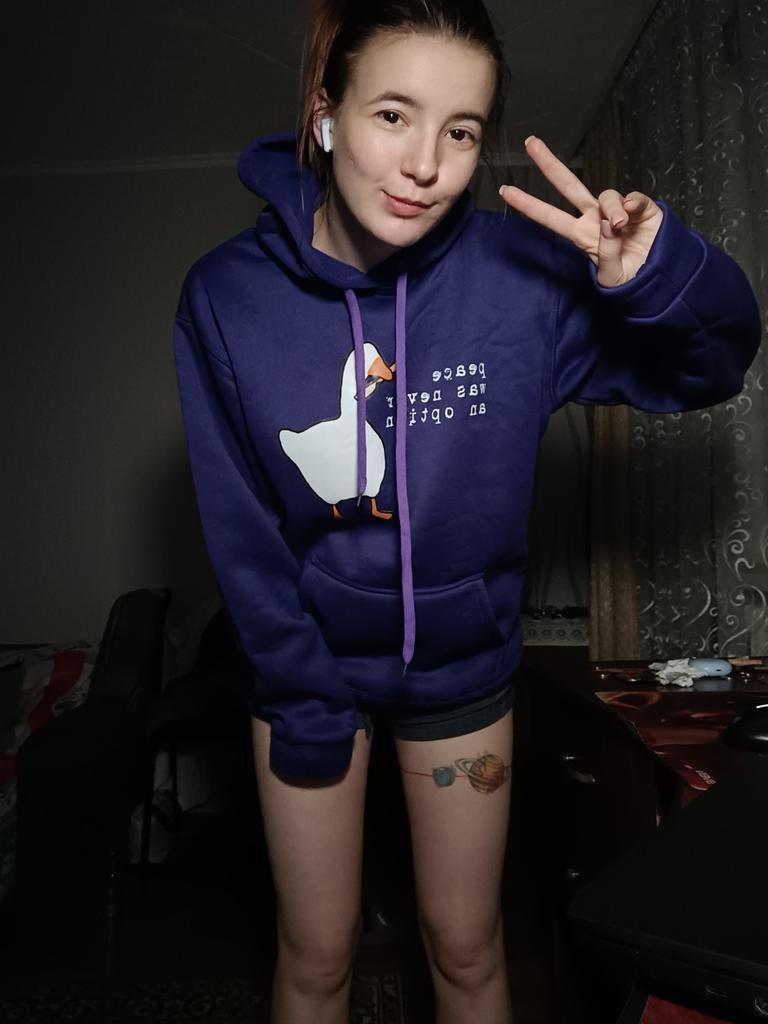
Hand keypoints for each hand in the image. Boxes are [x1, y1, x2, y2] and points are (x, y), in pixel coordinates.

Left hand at [499, 136, 663, 287]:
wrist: (659, 277)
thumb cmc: (630, 278)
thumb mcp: (612, 275)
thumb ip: (607, 252)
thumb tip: (610, 223)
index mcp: (582, 235)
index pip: (550, 217)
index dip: (528, 205)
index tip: (505, 191)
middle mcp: (595, 218)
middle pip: (569, 186)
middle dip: (549, 164)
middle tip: (530, 142)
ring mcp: (617, 210)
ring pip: (605, 195)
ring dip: (611, 207)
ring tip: (619, 226)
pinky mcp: (640, 208)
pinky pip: (633, 197)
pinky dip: (632, 203)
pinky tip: (632, 213)